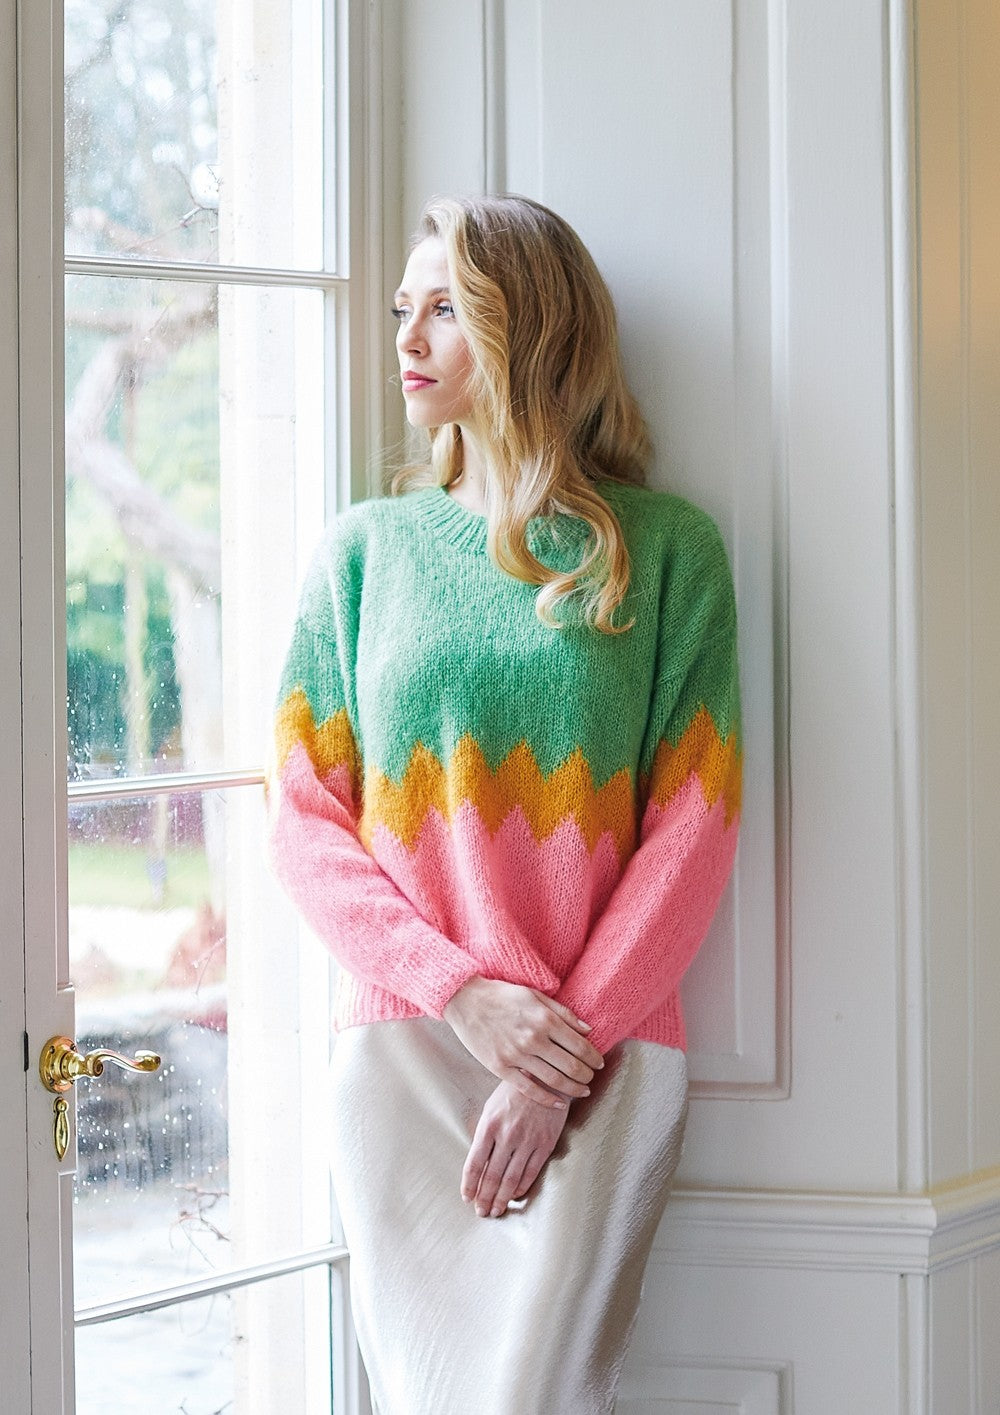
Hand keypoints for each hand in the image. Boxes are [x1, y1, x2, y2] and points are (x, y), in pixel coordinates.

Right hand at [443, 977, 602, 1107]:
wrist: (465, 1000)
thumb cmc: (501, 995)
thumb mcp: (535, 995)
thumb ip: (563, 1013)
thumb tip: (587, 1029)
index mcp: (544, 1019)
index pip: (580, 1045)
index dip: (594, 1058)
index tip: (599, 1063)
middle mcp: (533, 1039)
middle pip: (571, 1066)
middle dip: (587, 1075)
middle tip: (591, 1078)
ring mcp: (516, 1055)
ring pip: (554, 1080)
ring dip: (573, 1089)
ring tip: (582, 1091)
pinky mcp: (501, 1068)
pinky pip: (529, 1089)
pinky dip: (547, 1099)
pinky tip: (558, 1103)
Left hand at [462, 1080, 568, 1216]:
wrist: (546, 1079)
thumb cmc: (514, 1092)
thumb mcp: (491, 1108)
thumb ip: (484, 1134)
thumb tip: (477, 1163)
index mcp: (489, 1125)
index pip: (474, 1163)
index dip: (469, 1184)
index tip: (466, 1197)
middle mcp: (507, 1135)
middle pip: (492, 1176)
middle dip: (484, 1198)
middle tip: (481, 1212)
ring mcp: (527, 1141)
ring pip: (511, 1179)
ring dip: (501, 1198)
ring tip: (496, 1210)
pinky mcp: (545, 1144)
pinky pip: (531, 1173)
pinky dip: (521, 1188)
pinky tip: (515, 1195)